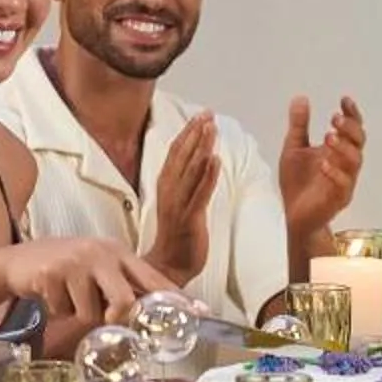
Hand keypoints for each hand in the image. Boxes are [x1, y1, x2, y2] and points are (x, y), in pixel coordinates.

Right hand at [0, 238, 178, 327]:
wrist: (17, 262)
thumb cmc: (65, 271)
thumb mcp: (98, 272)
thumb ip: (122, 288)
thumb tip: (148, 317)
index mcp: (118, 253)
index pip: (154, 279)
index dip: (176, 299)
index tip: (200, 314)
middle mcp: (101, 253)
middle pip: (124, 301)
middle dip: (114, 318)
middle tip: (102, 318)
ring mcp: (76, 262)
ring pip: (92, 313)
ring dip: (78, 316)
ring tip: (68, 300)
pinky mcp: (52, 273)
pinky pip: (64, 311)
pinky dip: (58, 312)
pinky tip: (51, 296)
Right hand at [141, 112, 220, 284]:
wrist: (168, 267)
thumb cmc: (176, 236)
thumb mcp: (179, 203)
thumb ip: (187, 183)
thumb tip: (199, 162)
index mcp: (166, 186)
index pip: (175, 153)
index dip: (187, 133)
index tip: (200, 116)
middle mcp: (169, 192)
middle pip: (181, 156)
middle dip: (195, 133)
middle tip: (207, 114)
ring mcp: (178, 205)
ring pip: (190, 170)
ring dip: (201, 147)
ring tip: (211, 128)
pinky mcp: (189, 219)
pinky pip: (199, 194)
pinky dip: (207, 176)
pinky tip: (215, 160)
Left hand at [278, 95, 364, 239]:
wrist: (294, 215)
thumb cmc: (297, 182)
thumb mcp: (294, 148)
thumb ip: (299, 125)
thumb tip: (301, 97)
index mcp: (337, 149)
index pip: (351, 128)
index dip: (352, 113)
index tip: (344, 100)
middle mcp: (345, 163)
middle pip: (359, 141)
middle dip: (350, 128)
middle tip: (335, 119)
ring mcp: (345, 181)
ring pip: (355, 161)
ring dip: (344, 147)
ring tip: (328, 137)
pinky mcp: (339, 198)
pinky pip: (343, 184)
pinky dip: (335, 173)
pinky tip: (323, 164)